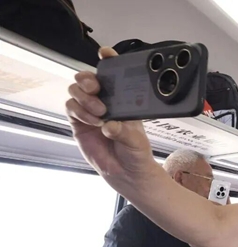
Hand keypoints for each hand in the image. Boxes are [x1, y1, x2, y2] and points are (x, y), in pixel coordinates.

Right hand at [66, 47, 155, 180]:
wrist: (127, 172)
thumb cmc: (136, 151)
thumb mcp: (136, 140)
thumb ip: (124, 131)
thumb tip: (109, 125)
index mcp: (122, 99)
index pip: (113, 75)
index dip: (108, 60)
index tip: (105, 53)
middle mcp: (104, 101)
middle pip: (87, 79)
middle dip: (88, 79)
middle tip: (95, 88)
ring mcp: (89, 111)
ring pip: (76, 92)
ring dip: (84, 98)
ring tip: (99, 113)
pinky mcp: (78, 123)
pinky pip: (71, 109)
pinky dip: (79, 112)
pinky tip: (93, 122)